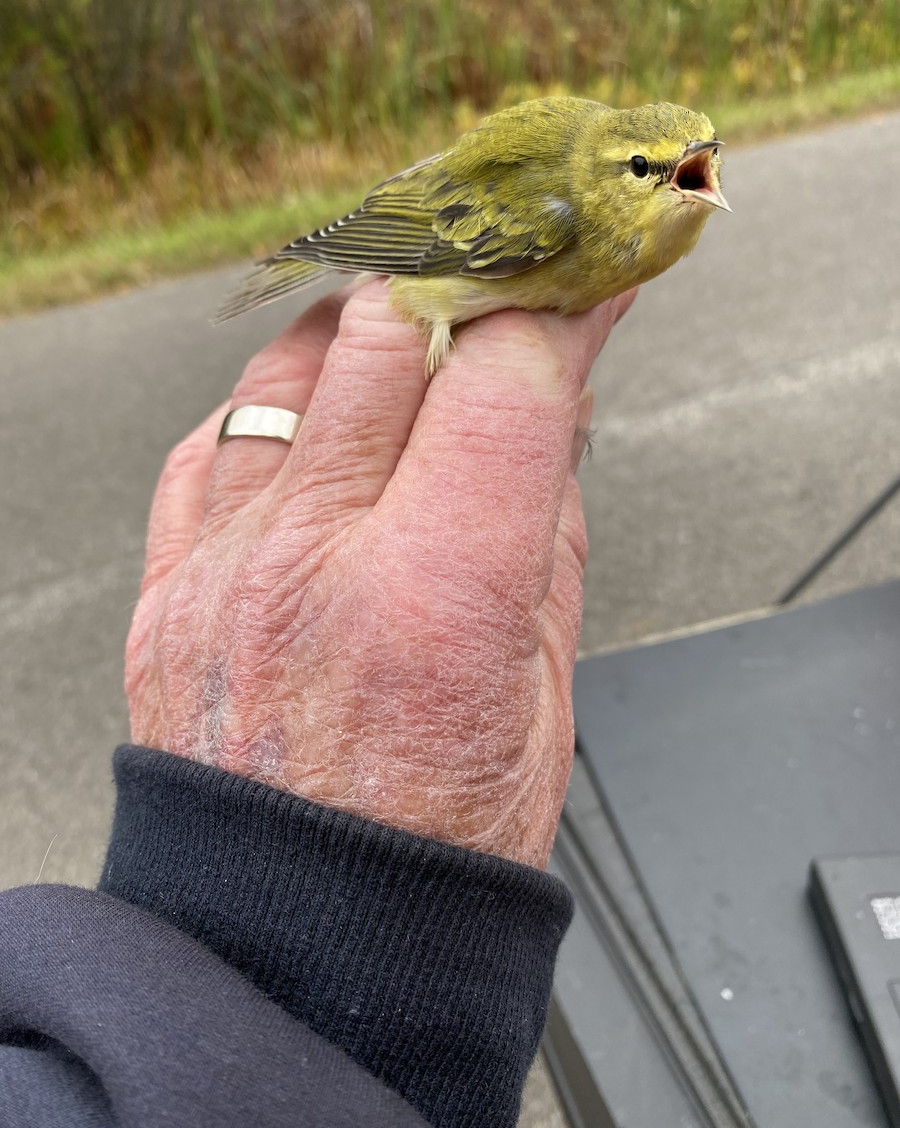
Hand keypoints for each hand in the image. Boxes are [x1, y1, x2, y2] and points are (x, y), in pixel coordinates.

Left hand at [125, 282, 634, 866]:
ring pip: (291, 361)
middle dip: (469, 285)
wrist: (299, 935)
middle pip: (388, 331)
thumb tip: (549, 402)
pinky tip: (321, 432)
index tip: (582, 291)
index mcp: (432, 601)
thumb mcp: (545, 685)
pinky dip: (279, 411)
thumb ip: (547, 523)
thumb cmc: (431, 840)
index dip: (560, 314)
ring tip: (418, 351)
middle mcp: (311, 563)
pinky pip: (214, 438)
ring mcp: (223, 565)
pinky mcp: (168, 582)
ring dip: (370, 331)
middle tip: (508, 288)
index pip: (504, 379)